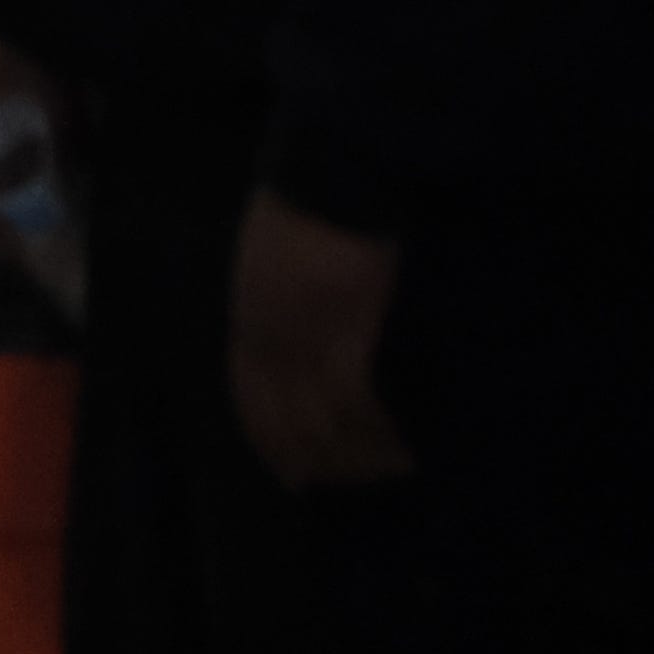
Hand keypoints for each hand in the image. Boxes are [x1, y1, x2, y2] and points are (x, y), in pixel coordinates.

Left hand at [225, 190, 411, 489]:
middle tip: (349, 484)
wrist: (335, 170)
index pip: (251, 396)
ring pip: (322, 421)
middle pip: (285, 420)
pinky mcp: (344, 331)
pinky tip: (406, 446)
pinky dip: (380, 430)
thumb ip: (278, 295)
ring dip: (358, 453)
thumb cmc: (309, 199)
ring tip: (392, 467)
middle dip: (314, 460)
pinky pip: (355, 400)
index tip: (293, 474)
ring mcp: (304, 337)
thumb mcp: (272, 253)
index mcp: (248, 313)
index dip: (270, 440)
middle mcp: (268, 336)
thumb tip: (295, 321)